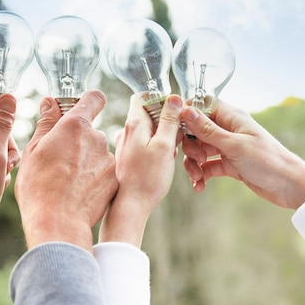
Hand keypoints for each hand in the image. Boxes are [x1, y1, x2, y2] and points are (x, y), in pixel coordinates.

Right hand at [15, 90, 117, 251]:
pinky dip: (94, 177)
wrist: (58, 223)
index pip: (94, 98)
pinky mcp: (115, 179)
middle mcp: (96, 137)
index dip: (88, 101)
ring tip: (67, 180)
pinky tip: (79, 191)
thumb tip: (50, 102)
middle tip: (59, 159)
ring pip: (97, 152)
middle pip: (91, 130)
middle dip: (78, 139)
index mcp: (75, 125)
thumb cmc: (39, 186)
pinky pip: (104, 171)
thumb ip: (46, 122)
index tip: (78, 109)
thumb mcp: (34, 150)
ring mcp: (108, 158)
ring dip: (86, 160)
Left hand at [99, 94, 182, 246]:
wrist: (130, 207)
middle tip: (179, 137)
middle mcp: (126, 132)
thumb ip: (169, 121)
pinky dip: (156, 149)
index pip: (142, 97)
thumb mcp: (165, 146)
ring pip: (148, 132)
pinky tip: (163, 163)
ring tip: (172, 153)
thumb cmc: (147, 178)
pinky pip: (144, 145)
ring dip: (163, 138)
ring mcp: (125, 145)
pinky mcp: (127, 158)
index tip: (175, 110)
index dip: (160, 99)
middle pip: (148, 114)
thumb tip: (174, 98)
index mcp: (134, 124)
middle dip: (166, 122)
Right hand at [181, 101, 304, 208]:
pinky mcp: (230, 163)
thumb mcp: (234, 145)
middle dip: (190, 146)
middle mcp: (227, 128)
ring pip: (199, 149)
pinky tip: (200, 186)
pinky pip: (207, 166)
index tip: (175, 129)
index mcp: (230, 116)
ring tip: (197, 177)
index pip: (201, 106)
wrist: (290, 186)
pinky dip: (202, 174)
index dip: (186, 115)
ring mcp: (228, 146)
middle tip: (195, 159)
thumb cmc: (267, 160)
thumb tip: (185, 110)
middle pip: (195, 130)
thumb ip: (207, 129)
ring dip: (194, 163)